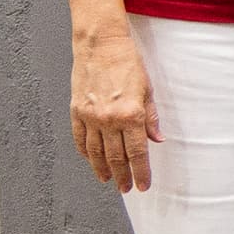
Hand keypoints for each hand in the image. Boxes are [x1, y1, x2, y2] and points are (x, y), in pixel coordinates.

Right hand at [70, 21, 156, 194]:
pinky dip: (85, 152)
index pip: (137, 152)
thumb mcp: (148, 90)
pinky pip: (80, 138)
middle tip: (126, 188)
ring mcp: (90, 116)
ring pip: (95, 152)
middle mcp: (109, 119)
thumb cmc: (128, 64)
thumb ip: (151, 118)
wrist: (101, 45)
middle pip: (116, 156)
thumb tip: (157, 140)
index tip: (143, 185)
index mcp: (131, 114)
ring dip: (102, 168)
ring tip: (108, 179)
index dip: (141, 171)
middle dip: (122, 175)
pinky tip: (90, 160)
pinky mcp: (76, 111)